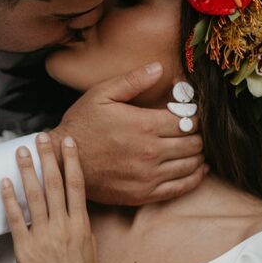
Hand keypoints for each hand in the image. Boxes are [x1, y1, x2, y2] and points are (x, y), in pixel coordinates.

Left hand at [1, 133, 97, 262]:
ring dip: (28, 171)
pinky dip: (10, 199)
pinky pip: (16, 219)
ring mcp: (44, 237)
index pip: (77, 186)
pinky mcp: (26, 250)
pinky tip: (5, 183)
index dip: (71, 161)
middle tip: (42, 137)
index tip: (67, 143)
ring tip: (21, 151)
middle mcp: (63, 227)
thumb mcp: (92, 256)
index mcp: (81, 227)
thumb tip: (79, 217)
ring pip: (35, 196)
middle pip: (55, 184)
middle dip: (48, 158)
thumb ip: (84, 233)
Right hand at [51, 62, 205, 205]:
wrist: (62, 162)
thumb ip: (133, 80)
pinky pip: (180, 188)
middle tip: (196, 131)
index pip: (188, 121)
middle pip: (193, 143)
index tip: (194, 114)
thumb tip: (159, 68)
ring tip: (198, 147)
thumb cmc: (82, 125)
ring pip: (190, 165)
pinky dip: (194, 178)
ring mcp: (148, 176)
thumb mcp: (102, 94)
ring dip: (199, 155)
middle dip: (199, 135)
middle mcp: (150, 152)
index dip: (196, 117)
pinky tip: (198, 170)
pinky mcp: (143, 194)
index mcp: (144, 125)